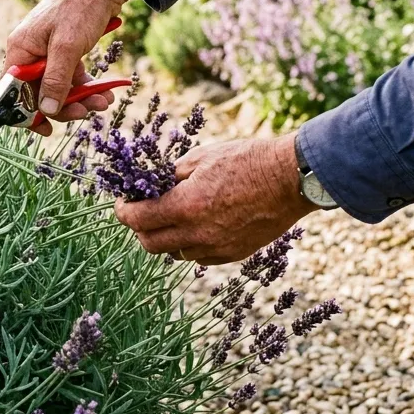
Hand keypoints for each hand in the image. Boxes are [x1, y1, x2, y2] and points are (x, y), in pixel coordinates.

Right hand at [4, 0, 151, 135]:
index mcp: (20, 50)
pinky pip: (72, 79)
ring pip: (59, 89)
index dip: (27, 113)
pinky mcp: (66, 53)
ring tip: (103, 101)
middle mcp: (31, 53)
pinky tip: (105, 92)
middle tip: (86, 112)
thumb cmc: (79, 8)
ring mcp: (49, 54)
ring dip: (81, 99)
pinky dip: (87, 88)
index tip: (46, 130)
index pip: (14, 92)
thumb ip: (55, 80)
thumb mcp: (67, 48)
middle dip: (65, 106)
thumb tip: (46, 111)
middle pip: (40, 94)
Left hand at [115, 134, 316, 264]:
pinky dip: (190, 244)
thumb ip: (171, 176)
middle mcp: (197, 233)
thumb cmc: (247, 160)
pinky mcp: (233, 254)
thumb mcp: (202, 157)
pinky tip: (197, 224)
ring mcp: (216, 248)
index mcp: (185, 206)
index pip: (137, 220)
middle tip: (142, 211)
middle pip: (149, 244)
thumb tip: (152, 184)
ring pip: (174, 253)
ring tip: (172, 216)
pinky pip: (199, 256)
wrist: (290, 179)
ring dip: (165, 237)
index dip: (123, 212)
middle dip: (139, 228)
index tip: (122, 203)